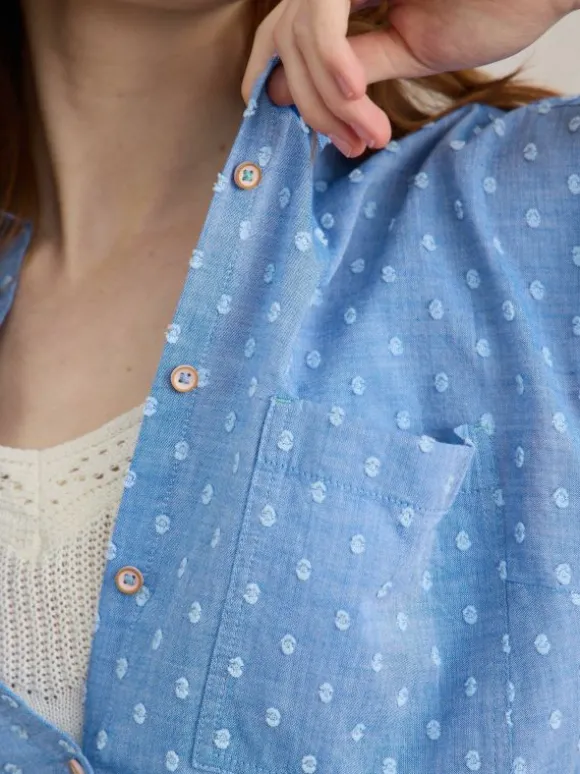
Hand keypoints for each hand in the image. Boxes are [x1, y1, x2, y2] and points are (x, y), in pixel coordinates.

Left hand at [242, 0, 575, 156]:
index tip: (293, 133)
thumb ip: (348, 68)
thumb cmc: (488, 10)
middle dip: (312, 106)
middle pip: (288, 40)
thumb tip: (283, 93)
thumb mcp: (407, 51)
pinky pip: (324, 16)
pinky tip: (357, 93)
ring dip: (331, 98)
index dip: (274, 81)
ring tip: (368, 134)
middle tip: (350, 146)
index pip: (285, 33)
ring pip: (301, 35)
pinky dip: (333, 60)